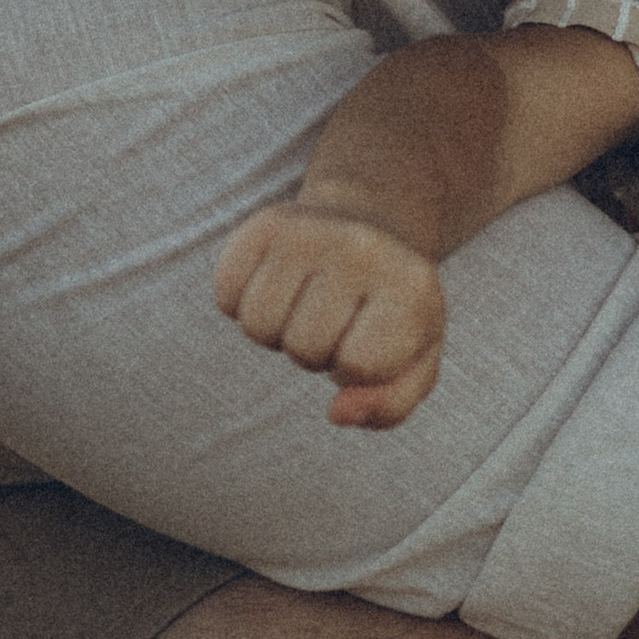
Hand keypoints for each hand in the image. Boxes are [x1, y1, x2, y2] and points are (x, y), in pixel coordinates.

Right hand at [212, 204, 446, 425]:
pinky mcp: (265, 225)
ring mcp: (311, 232)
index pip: (359, 364)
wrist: (374, 226)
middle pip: (304, 348)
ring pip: (258, 326)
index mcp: (411, 288)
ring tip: (307, 304)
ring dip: (276, 331)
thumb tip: (337, 413)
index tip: (370, 339)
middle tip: (336, 320)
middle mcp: (362, 250)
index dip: (354, 369)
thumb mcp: (412, 362)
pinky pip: (226, 298)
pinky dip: (243, 305)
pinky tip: (279, 285)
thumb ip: (388, 404)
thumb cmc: (392, 311)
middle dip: (315, 352)